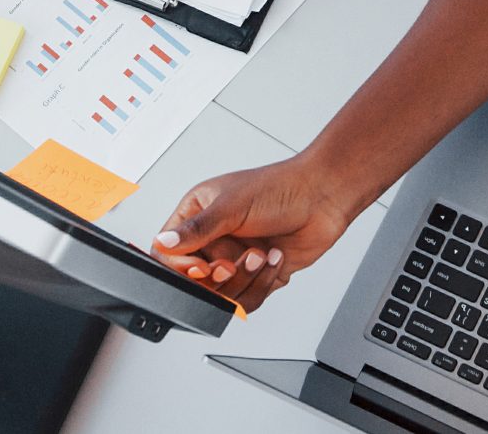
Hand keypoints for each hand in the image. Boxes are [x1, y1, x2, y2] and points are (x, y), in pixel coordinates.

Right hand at [150, 156, 358, 312]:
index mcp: (197, 213)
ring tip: (261, 254)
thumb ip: (197, 229)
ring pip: (222, 294)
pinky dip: (263, 283)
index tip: (201, 267)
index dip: (181, 267)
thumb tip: (164, 242)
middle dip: (220, 274)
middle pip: (195, 280)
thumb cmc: (281, 188)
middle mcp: (214, 238)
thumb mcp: (232, 205)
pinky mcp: (256, 275)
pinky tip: (274, 259)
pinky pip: (247, 299)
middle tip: (233, 263)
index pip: (168, 251)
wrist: (323, 198)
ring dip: (245, 278)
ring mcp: (234, 257)